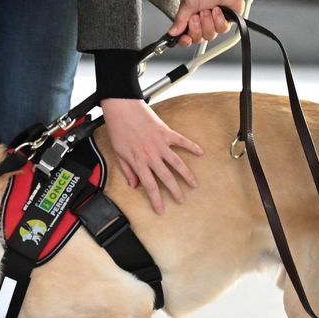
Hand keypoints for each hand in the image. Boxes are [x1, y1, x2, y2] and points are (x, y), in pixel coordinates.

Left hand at [100, 98, 201, 214]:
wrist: (122, 108)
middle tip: (182, 200)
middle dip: (175, 191)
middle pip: (166, 178)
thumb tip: (134, 184)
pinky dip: (191, 147)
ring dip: (187, 175)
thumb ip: (128, 170)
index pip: (149, 186)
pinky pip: (181, 141)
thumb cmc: (118, 128)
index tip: (161, 209)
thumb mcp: (118, 153)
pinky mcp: (166, 133)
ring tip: (194, 184)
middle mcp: (151, 156)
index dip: (156, 200)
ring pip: (177, 163)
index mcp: (138, 162)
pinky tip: (200, 152)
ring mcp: (160, 144)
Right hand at [168, 0, 245, 45]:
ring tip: (208, 10)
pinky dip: (219, 19)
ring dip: (208, 22)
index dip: (185, 41)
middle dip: (197, 28)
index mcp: (190, 20)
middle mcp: (201, 24)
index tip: (185, 38)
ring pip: (210, 35)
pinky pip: (222, 29)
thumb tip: (172, 32)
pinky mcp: (225, 23)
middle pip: (198, 39)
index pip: (186, 38)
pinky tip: (218, 10)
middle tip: (197, 16)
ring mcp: (214, 24)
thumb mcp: (188, 3)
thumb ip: (180, 20)